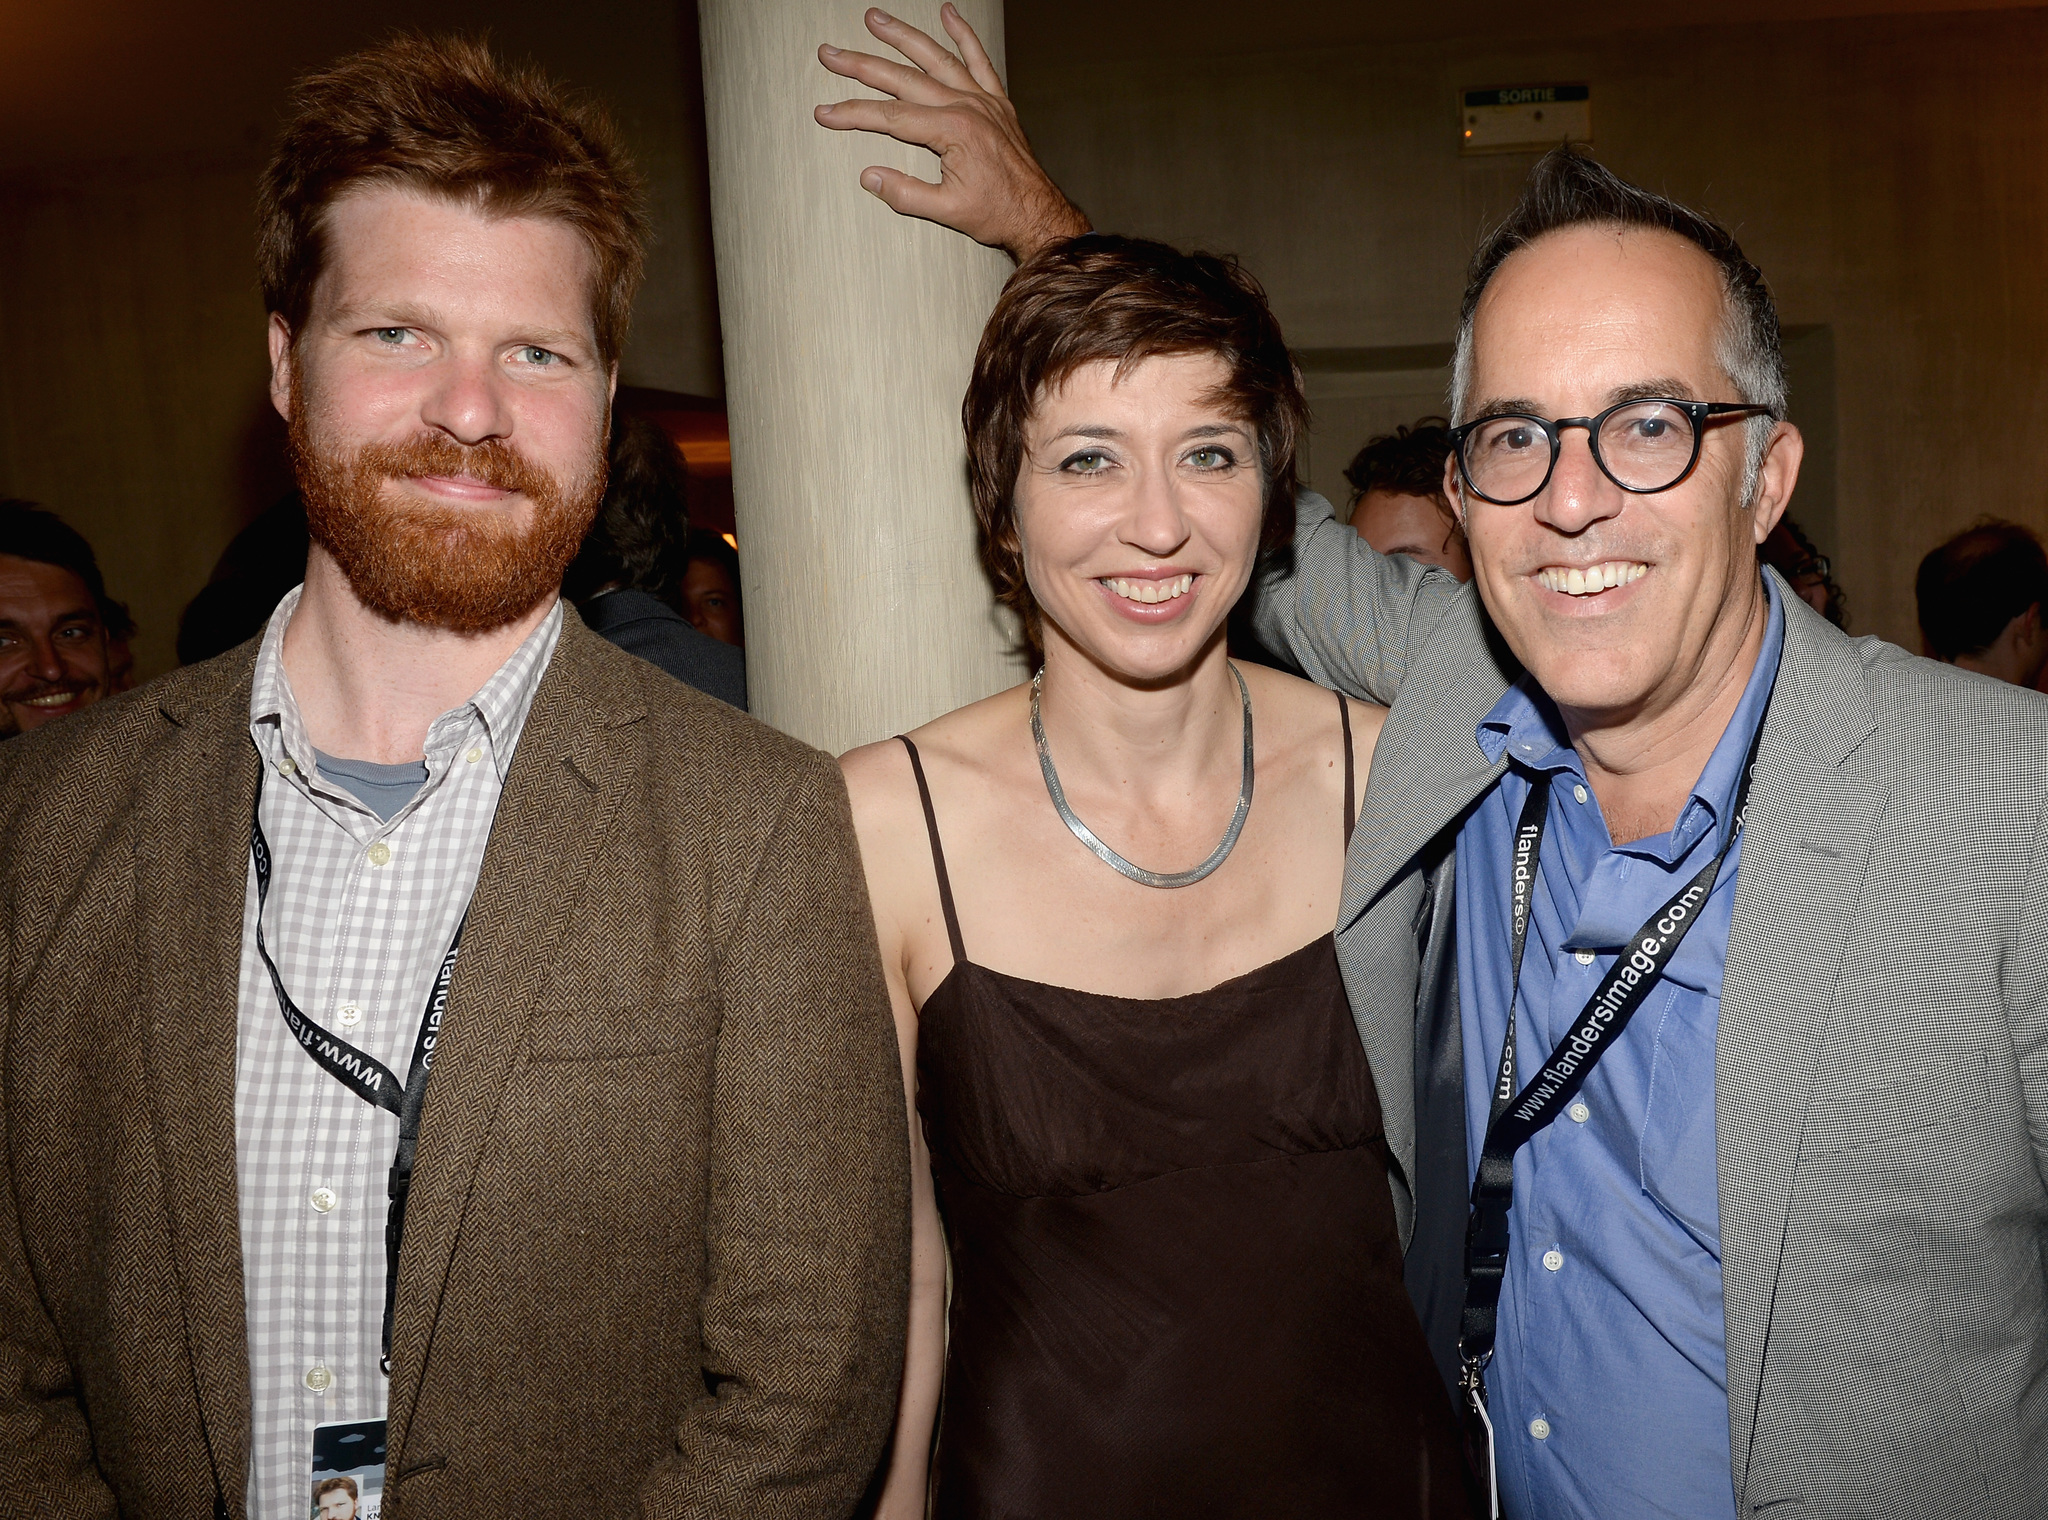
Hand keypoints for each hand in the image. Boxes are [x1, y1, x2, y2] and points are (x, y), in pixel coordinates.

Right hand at [815, 4, 1089, 262]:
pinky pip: (979, 59)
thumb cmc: (998, 213)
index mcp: (954, 130)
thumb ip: (906, 194)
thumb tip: (869, 177)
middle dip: (863, 65)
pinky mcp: (996, 101)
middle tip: (832, 54)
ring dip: (903, 36)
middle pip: (904, 78)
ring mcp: (983, 100)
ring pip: (936, 58)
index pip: (891, 116)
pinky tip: (948, 12)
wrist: (1038, 213)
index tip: (826, 112)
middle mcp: (967, 106)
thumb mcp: (948, 211)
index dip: (854, 113)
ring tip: (875, 19)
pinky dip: (964, 35)